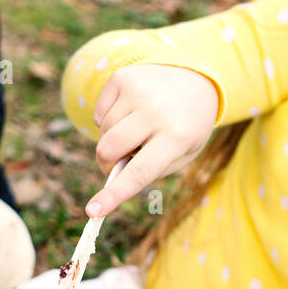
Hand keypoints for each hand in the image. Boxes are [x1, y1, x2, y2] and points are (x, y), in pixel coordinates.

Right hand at [83, 64, 218, 217]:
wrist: (195, 81)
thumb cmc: (185, 128)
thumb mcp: (181, 155)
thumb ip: (148, 170)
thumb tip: (111, 178)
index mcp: (177, 136)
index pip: (139, 172)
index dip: (114, 195)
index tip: (92, 211)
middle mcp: (157, 111)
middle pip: (109, 149)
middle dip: (108, 163)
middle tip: (120, 163)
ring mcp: (138, 90)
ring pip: (103, 132)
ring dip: (113, 139)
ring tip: (136, 130)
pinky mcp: (123, 77)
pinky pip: (99, 113)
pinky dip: (109, 119)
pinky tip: (130, 112)